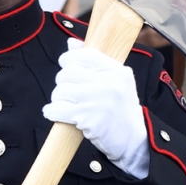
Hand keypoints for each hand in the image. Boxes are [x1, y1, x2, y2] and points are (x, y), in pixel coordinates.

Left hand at [43, 41, 148, 178]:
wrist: (134, 140)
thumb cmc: (120, 110)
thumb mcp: (115, 81)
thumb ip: (94, 62)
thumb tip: (71, 43)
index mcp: (117, 70)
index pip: (84, 54)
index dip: (69, 59)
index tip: (65, 66)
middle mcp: (109, 83)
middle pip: (68, 73)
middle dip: (62, 83)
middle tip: (65, 92)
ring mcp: (99, 101)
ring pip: (61, 91)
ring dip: (57, 99)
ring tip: (63, 104)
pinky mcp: (89, 119)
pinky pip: (59, 109)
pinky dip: (52, 111)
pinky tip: (53, 112)